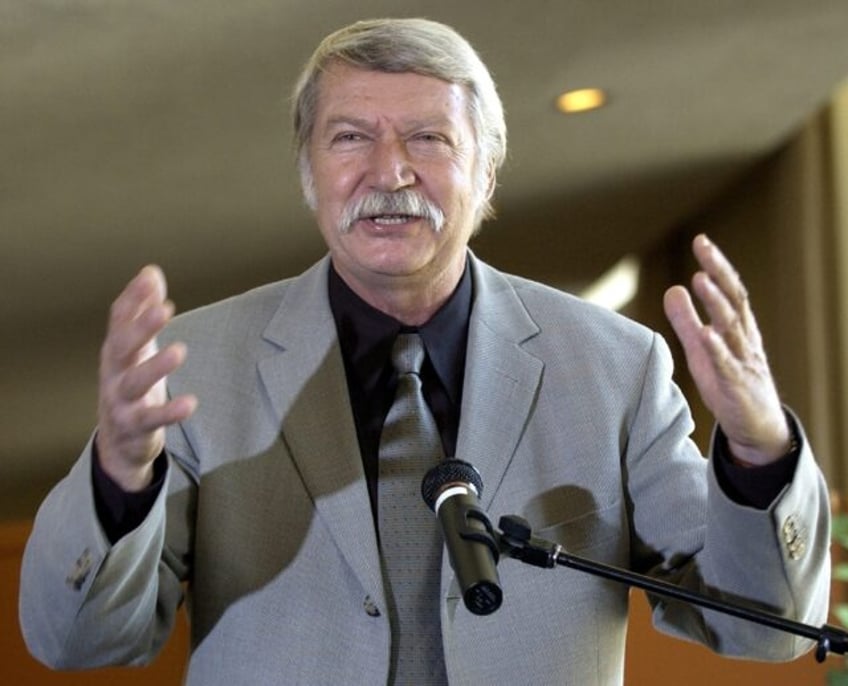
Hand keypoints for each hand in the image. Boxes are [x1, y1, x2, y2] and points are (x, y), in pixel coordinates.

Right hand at [95, 266, 196, 490]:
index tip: (150, 277)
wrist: (119, 440)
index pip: (118, 319)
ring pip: (134, 383)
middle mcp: (113, 372)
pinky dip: (169, 412)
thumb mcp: (137, 347)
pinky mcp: (135, 426)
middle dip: (140, 327)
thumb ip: (143, 310)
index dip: (132, 298)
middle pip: (122, 346)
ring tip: (179, 351)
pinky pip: (151, 419)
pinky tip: (190, 403)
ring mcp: (120, 401)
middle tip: (164, 309)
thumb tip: (151, 272)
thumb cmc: (131, 382)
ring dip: (155, 367)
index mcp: (115, 349)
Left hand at [663, 234, 789, 465]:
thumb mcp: (701, 349)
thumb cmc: (728, 384)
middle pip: (735, 301)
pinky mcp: (737, 387)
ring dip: (717, 303)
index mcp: (738, 329)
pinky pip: (728, 366)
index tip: (701, 241)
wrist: (756, 427)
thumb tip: (673, 288)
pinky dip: (717, 349)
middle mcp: (744, 340)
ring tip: (700, 280)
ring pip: (733, 328)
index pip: (730, 291)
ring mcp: (743, 363)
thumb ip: (686, 320)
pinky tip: (705, 334)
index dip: (717, 265)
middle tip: (703, 247)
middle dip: (719, 273)